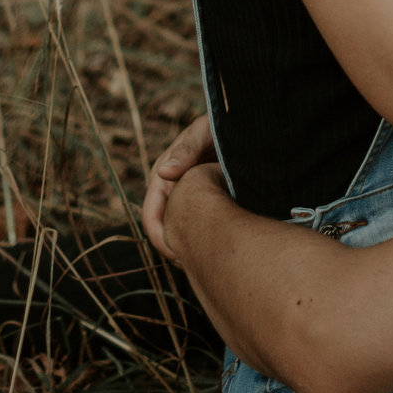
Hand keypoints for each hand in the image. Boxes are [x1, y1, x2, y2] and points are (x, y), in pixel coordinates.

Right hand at [143, 115, 217, 258]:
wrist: (241, 127)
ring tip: (203, 263)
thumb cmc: (220, 125)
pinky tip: (213, 250)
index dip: (161, 240)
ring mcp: (183, 197)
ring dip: (185, 247)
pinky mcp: (200, 202)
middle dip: (172, 249)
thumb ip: (186, 150)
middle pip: (161, 230)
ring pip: (177, 232)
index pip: (151, 217)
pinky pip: (192, 227)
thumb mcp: (204, 133)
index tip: (178, 256)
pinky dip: (198, 240)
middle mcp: (169, 190)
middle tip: (193, 266)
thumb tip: (163, 173)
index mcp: (162, 176)